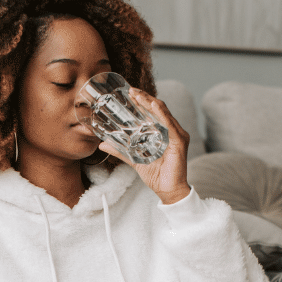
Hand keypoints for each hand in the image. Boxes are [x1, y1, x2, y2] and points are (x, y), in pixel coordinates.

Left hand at [96, 88, 191, 205]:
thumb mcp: (134, 160)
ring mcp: (177, 135)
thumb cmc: (156, 176)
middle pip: (158, 108)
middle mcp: (171, 130)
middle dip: (144, 98)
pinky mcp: (179, 142)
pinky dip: (161, 114)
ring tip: (138, 95)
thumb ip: (121, 150)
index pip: (152, 112)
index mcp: (162, 132)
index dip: (141, 101)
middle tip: (131, 90)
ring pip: (163, 113)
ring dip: (150, 102)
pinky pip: (170, 125)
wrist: (167, 191)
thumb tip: (103, 144)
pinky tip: (153, 106)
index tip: (129, 93)